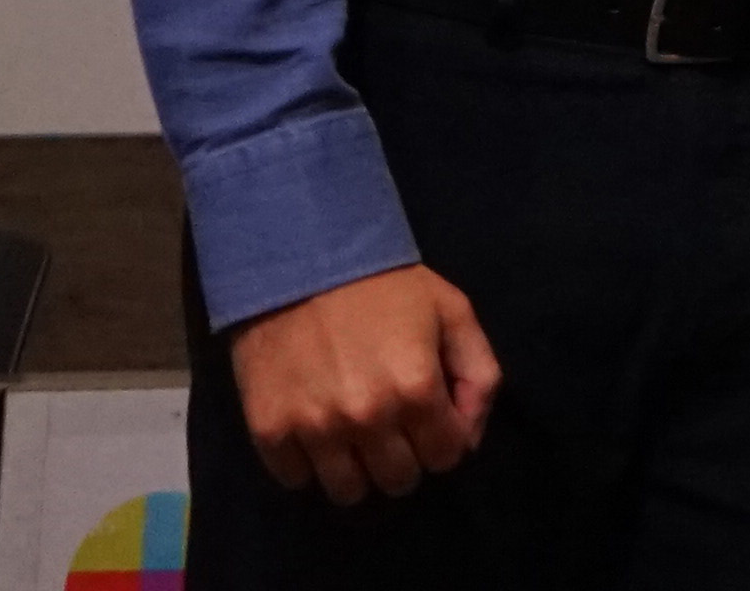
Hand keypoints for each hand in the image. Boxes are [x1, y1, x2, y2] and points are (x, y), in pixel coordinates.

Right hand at [231, 262, 500, 502]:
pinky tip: (313, 428)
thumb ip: (480, 375)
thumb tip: (469, 438)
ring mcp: (315, 428)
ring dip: (356, 469)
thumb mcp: (453, 312)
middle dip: (404, 457)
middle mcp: (367, 417)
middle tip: (391, 425)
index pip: (446, 457)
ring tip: (352, 434)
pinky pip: (295, 480)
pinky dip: (306, 463)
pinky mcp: (269, 430)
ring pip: (348, 492)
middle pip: (399, 481)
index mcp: (417, 388)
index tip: (429, 418)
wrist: (298, 256)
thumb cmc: (383, 284)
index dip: (442, 438)